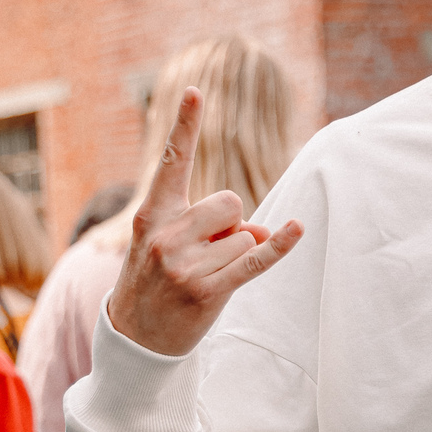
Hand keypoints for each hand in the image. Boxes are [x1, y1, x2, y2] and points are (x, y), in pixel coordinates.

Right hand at [109, 88, 302, 356]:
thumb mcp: (169, 246)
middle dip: (231, 224)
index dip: (185, 126)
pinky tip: (296, 230)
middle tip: (205, 254)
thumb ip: (212, 227)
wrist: (135, 340)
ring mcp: (184, 265)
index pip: (172, 162)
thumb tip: (262, 229)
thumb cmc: (156, 283)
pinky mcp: (207, 292)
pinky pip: (253, 261)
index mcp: (151, 215)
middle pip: (230, 202)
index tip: (194, 90)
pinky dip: (278, 247)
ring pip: (245, 235)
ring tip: (207, 276)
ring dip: (238, 253)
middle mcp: (165, 235)